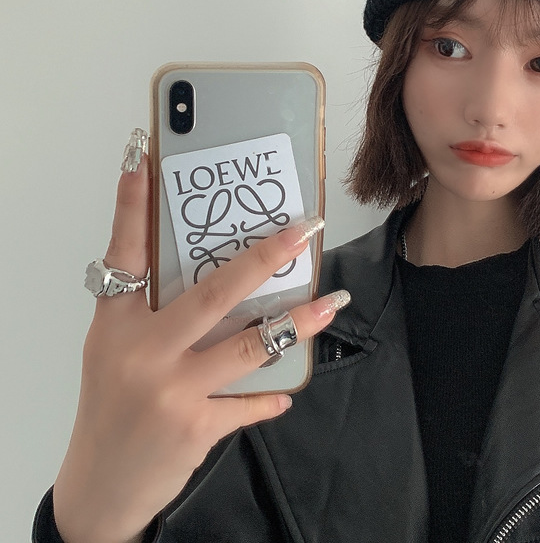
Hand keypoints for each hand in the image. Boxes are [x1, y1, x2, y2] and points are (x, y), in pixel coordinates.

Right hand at [52, 156, 339, 542]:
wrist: (100, 486)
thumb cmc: (111, 407)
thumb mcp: (114, 352)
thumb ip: (154, 315)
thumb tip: (216, 277)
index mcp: (116, 324)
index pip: (126, 253)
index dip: (133, 205)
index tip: (144, 160)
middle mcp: (141, 351)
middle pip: (213, 292)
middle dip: (266, 257)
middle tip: (305, 230)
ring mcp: (170, 390)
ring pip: (249, 345)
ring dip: (298, 322)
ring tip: (332, 302)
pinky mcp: (195, 426)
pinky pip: (248, 401)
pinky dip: (270, 395)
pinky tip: (286, 391)